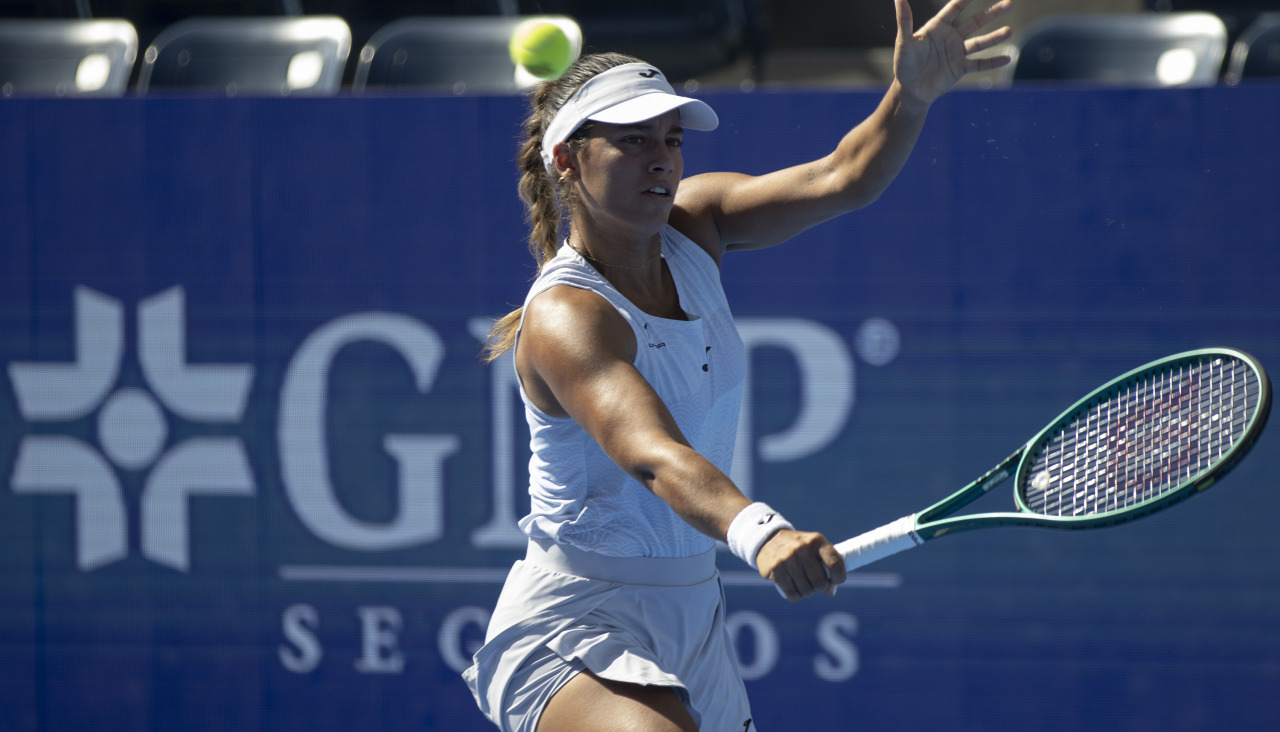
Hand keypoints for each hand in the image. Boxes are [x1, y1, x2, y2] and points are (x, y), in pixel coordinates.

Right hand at [756, 529, 847, 600]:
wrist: (769, 540)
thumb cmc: (799, 548)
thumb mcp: (814, 549)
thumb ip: (828, 567)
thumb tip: (831, 593)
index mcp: (816, 541)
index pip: (835, 564)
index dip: (839, 577)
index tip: (836, 580)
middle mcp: (803, 548)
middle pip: (820, 582)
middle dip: (820, 587)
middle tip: (814, 582)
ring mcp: (788, 559)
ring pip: (807, 591)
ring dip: (807, 592)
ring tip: (802, 583)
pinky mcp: (776, 570)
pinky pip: (793, 595)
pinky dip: (795, 596)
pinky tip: (793, 589)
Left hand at [893, 0, 1013, 106]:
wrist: (910, 91)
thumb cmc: (903, 64)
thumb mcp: (903, 42)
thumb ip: (904, 19)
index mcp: (938, 27)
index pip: (954, 8)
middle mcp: (950, 38)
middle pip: (975, 22)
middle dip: (992, 13)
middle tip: (1010, 3)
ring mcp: (957, 53)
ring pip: (980, 42)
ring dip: (995, 37)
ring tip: (1009, 31)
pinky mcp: (960, 69)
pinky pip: (979, 64)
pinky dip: (992, 62)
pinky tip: (1007, 58)